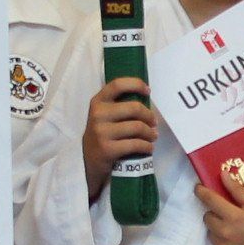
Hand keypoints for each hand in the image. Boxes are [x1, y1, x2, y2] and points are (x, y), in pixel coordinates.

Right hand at [82, 77, 160, 197]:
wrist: (89, 160)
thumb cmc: (104, 133)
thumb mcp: (105, 115)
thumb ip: (119, 105)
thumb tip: (146, 99)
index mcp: (98, 102)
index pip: (117, 85)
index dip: (136, 84)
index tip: (148, 91)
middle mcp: (98, 114)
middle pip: (134, 108)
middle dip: (149, 116)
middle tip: (154, 123)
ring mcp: (101, 132)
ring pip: (137, 127)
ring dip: (150, 133)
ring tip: (153, 136)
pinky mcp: (107, 149)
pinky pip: (135, 144)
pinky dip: (147, 146)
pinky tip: (149, 147)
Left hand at [196, 167, 243, 244]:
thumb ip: (236, 191)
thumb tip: (222, 175)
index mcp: (233, 216)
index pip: (209, 200)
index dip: (201, 192)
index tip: (198, 188)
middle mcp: (225, 233)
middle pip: (207, 217)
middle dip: (214, 212)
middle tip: (228, 213)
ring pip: (210, 232)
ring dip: (217, 228)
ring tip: (235, 229)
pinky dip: (223, 241)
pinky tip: (238, 241)